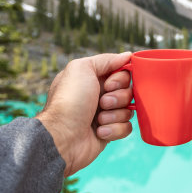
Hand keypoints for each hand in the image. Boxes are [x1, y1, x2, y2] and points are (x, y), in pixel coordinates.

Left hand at [36, 52, 133, 176]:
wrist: (62, 136)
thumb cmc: (69, 101)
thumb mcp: (82, 68)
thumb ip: (106, 59)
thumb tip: (127, 55)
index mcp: (94, 79)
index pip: (122, 73)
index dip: (120, 79)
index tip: (108, 85)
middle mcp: (100, 95)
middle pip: (129, 91)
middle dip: (118, 98)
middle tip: (102, 103)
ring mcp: (105, 114)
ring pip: (129, 110)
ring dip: (114, 115)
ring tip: (98, 120)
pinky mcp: (109, 132)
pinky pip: (127, 127)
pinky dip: (114, 129)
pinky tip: (99, 132)